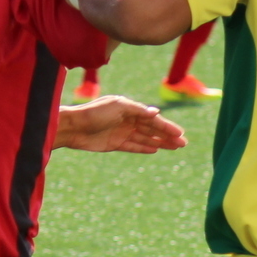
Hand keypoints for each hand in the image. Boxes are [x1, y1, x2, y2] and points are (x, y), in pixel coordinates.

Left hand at [55, 95, 186, 153]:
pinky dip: (144, 147)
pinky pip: (134, 146)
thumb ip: (137, 110)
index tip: (180, 133)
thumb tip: (156, 112)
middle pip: (152, 129)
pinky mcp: (115, 144)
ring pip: (145, 138)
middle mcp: (127, 119)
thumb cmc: (94, 113)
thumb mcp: (118, 107)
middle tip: (183, 144)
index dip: (167, 126)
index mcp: (129, 108)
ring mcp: (122, 132)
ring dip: (160, 142)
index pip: (152, 118)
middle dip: (167, 135)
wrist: (73, 127)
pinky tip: (156, 150)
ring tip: (174, 148)